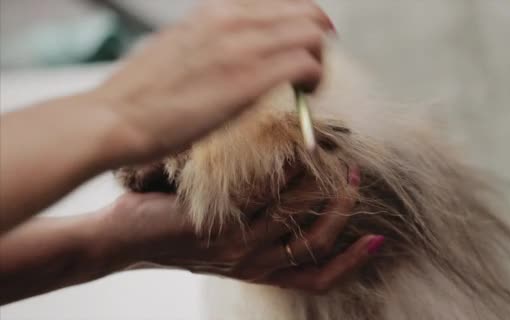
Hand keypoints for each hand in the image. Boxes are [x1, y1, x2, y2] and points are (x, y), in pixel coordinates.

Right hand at [90, 0, 333, 163]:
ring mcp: (242, 46)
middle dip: (319, 39)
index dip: (302, 23)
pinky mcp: (248, 78)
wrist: (115, 118)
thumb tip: (240, 52)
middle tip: (311, 68)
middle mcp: (232, 18)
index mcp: (216, 11)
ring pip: (313, 34)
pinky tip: (302, 96)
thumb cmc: (143, 96)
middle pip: (307, 12)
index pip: (283, 1)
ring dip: (319, 61)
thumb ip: (214, 42)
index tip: (303, 46)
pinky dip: (314, 80)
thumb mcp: (181, 49)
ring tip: (305, 86)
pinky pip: (306, 64)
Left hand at [101, 167, 383, 292]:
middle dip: (341, 211)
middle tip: (352, 178)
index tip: (375, 240)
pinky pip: (262, 197)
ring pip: (294, 219)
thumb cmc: (175, 232)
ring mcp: (234, 247)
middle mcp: (252, 264)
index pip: (315, 278)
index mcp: (258, 271)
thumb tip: (294, 189)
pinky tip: (292, 154)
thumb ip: (259, 224)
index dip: (350, 263)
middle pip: (314, 245)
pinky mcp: (216, 226)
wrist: (123, 237)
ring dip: (318, 189)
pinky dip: (285, 175)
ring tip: (328, 161)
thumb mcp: (226, 238)